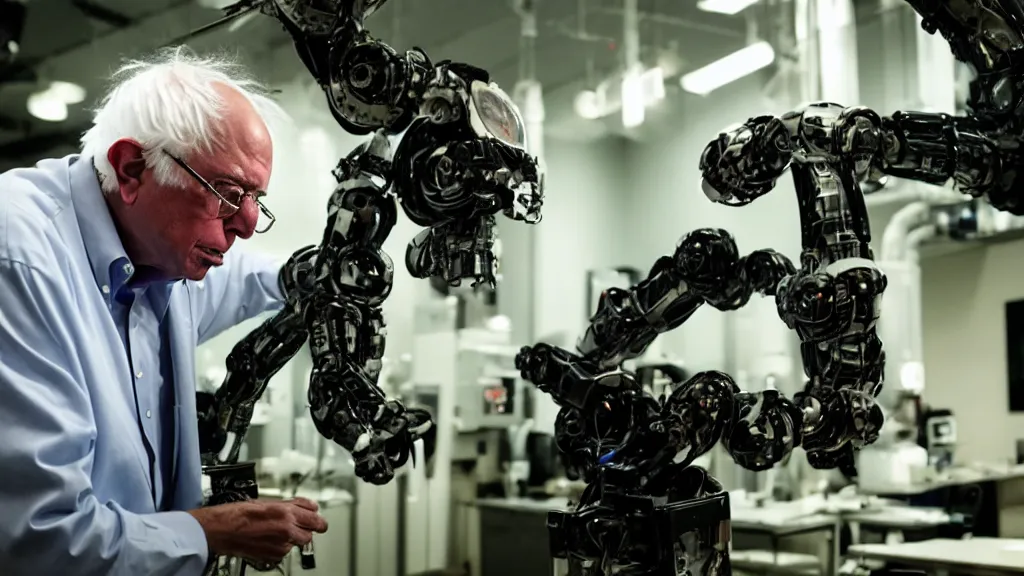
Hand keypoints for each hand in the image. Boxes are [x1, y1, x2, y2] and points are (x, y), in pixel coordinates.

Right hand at [188, 497, 328, 563]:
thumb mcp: (267, 501)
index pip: (316, 518)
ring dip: (293, 537)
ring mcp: (279, 545)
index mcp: (286, 513)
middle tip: (300, 524)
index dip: (317, 517)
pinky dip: (282, 546)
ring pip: (298, 543)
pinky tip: (270, 538)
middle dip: (307, 528)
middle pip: (310, 533)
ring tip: (278, 530)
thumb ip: (292, 504)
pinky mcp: (272, 556)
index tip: (317, 518)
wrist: (221, 530)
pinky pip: (285, 551)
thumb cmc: (237, 514)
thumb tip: (308, 505)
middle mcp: (286, 530)